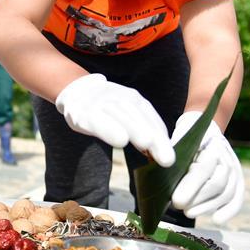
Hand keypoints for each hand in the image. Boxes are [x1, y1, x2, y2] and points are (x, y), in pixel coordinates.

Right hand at [55, 74, 174, 166]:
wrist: (77, 90)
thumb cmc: (108, 109)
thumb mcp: (127, 114)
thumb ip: (144, 129)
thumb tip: (165, 153)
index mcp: (134, 99)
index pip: (150, 118)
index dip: (161, 137)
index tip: (171, 158)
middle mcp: (119, 99)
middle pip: (139, 118)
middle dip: (154, 137)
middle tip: (166, 158)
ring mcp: (100, 104)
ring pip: (120, 116)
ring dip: (135, 130)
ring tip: (148, 144)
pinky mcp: (82, 113)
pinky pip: (96, 121)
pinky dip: (109, 130)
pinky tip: (120, 140)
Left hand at [170, 111, 244, 222]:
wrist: (202, 127)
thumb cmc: (184, 137)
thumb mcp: (177, 140)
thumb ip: (172, 157)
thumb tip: (161, 176)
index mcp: (209, 143)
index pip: (203, 169)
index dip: (190, 187)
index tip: (176, 201)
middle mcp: (225, 156)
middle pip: (217, 183)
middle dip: (197, 199)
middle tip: (179, 206)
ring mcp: (234, 167)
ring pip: (227, 192)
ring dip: (208, 207)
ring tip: (189, 212)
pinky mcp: (237, 178)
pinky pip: (237, 196)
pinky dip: (229, 210)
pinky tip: (217, 219)